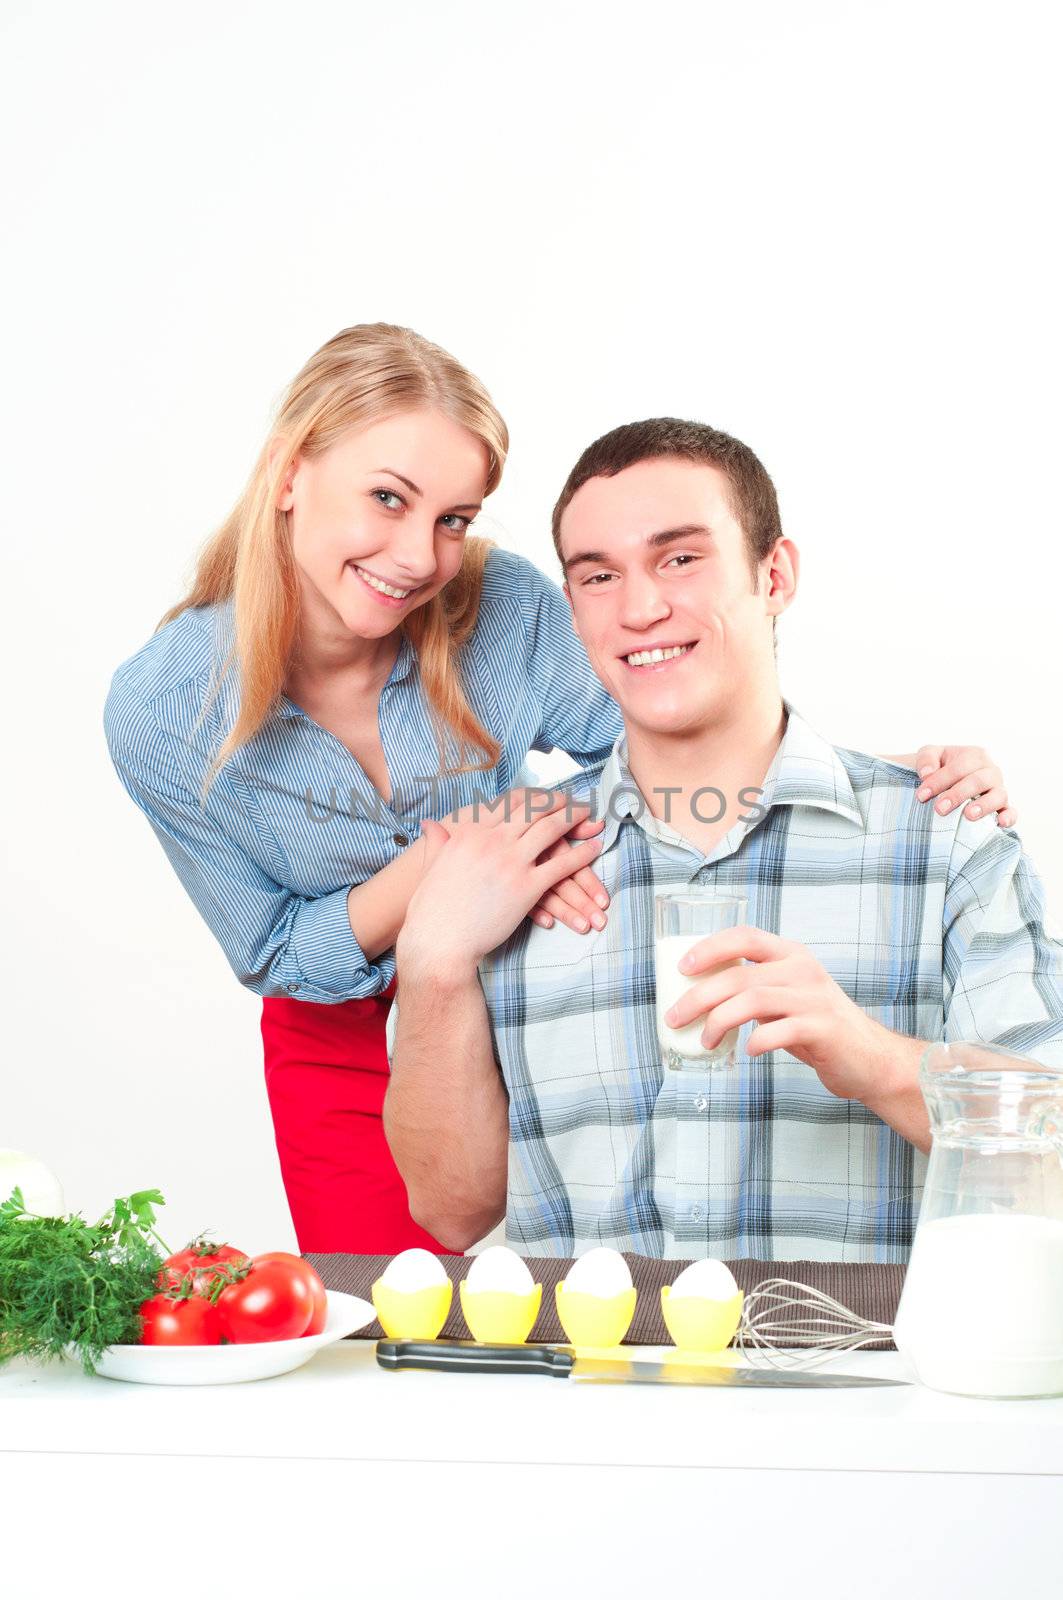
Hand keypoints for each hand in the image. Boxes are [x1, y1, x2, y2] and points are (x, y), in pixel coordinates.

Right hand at [421, 787, 609, 934]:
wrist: (439, 940)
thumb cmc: (431, 908)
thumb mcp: (432, 865)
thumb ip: (437, 841)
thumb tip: (430, 824)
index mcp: (470, 832)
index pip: (508, 804)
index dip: (533, 798)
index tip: (547, 796)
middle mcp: (492, 841)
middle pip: (533, 811)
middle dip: (558, 803)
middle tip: (574, 802)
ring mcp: (511, 862)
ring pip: (550, 831)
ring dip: (574, 820)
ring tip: (590, 818)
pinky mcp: (526, 887)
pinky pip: (561, 866)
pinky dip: (581, 856)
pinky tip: (594, 849)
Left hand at [663, 926, 893, 1102]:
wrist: (870, 1058)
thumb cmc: (817, 1027)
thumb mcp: (786, 996)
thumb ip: (754, 989)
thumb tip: (699, 996)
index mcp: (791, 955)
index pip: (745, 936)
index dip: (710, 948)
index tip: (682, 967)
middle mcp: (803, 970)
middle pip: (739, 976)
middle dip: (699, 997)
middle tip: (676, 1017)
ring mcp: (815, 998)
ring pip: (753, 1001)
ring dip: (718, 1022)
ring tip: (705, 1040)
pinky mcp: (823, 1029)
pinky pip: (778, 1031)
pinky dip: (756, 1042)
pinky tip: (747, 1051)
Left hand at [911, 744, 1015, 828]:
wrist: (948, 779)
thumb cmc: (940, 766)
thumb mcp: (930, 755)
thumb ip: (926, 759)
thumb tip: (926, 774)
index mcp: (974, 756)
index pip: (959, 767)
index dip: (940, 781)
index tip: (921, 796)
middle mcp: (990, 771)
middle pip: (978, 781)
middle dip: (958, 795)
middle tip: (940, 809)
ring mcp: (998, 789)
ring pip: (998, 795)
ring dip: (984, 805)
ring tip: (968, 815)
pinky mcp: (1003, 807)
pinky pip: (1011, 811)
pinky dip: (1008, 816)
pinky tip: (1000, 823)